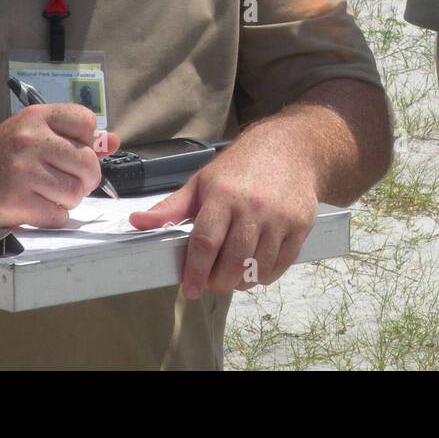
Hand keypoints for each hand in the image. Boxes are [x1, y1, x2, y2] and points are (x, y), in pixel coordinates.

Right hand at [0, 103, 120, 228]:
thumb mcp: (34, 132)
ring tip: (51, 194)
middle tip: (70, 181)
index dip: (88, 141)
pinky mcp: (15, 201)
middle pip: (88, 163)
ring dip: (69, 199)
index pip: (86, 121)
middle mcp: (31, 140)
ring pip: (76, 192)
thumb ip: (74, 136)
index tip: (74, 151)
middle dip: (86, 178)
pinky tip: (38, 207)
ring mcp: (23, 171)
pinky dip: (54, 216)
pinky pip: (58, 215)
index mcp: (37, 116)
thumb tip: (112, 142)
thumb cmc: (1, 154)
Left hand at [129, 137, 318, 298]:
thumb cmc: (241, 168)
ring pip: (258, 267)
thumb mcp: (202, 181)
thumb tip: (138, 223)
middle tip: (212, 284)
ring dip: (242, 281)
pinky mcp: (301, 224)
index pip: (206, 241)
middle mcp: (253, 206)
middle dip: (219, 282)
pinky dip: (266, 275)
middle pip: (233, 261)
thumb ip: (172, 207)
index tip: (189, 289)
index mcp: (223, 195)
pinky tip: (256, 269)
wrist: (291, 148)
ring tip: (233, 277)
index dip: (195, 271)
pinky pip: (282, 264)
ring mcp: (280, 217)